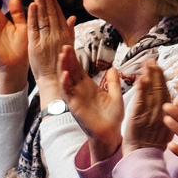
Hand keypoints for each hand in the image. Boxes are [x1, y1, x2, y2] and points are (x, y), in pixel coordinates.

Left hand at [28, 0, 75, 100]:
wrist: (55, 83)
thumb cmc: (62, 67)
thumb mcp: (69, 47)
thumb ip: (69, 31)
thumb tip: (72, 17)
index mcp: (65, 34)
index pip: (58, 13)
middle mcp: (57, 35)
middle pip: (51, 12)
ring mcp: (47, 40)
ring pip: (44, 17)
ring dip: (40, 1)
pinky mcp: (36, 46)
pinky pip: (35, 29)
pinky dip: (34, 17)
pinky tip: (32, 5)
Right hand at [59, 44, 122, 161]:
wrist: (111, 133)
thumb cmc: (112, 116)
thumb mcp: (115, 95)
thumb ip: (112, 82)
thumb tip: (113, 68)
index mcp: (88, 85)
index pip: (78, 68)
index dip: (74, 57)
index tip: (70, 44)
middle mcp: (79, 90)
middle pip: (70, 71)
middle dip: (66, 59)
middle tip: (64, 45)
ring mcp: (75, 98)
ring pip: (66, 80)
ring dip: (63, 68)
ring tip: (62, 56)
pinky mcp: (74, 107)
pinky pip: (68, 94)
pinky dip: (65, 84)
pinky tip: (65, 74)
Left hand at [122, 59, 170, 153]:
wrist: (143, 156)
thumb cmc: (154, 145)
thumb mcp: (168, 129)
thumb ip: (171, 114)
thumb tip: (173, 100)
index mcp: (170, 114)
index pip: (167, 92)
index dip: (163, 78)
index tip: (159, 67)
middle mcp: (162, 112)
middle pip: (161, 88)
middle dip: (157, 73)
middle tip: (153, 60)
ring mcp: (150, 114)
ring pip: (151, 91)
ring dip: (149, 76)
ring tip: (147, 63)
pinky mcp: (138, 116)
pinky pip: (140, 100)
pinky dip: (141, 89)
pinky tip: (141, 78)